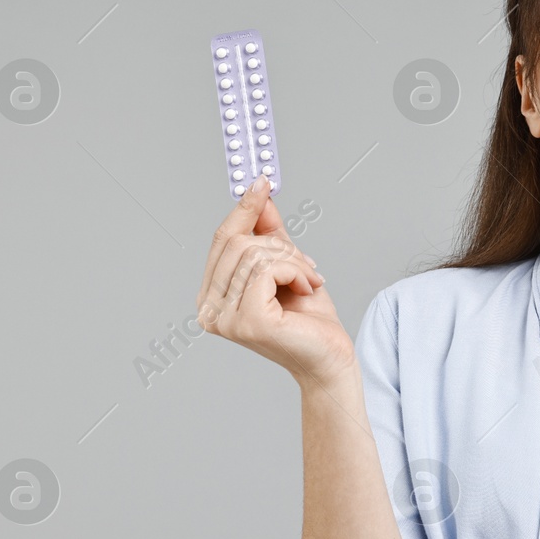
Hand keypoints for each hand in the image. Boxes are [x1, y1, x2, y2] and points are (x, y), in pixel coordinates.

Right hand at [196, 175, 355, 386]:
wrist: (330, 357)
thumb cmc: (309, 319)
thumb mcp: (287, 265)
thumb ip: (268, 233)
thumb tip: (258, 194)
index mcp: (212, 297)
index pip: (221, 241)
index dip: (242, 209)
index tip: (262, 181)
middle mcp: (209, 311)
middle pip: (237, 243)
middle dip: (280, 246)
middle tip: (305, 265)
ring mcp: (225, 319)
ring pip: (255, 253)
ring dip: (293, 261)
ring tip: (308, 281)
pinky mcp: (249, 322)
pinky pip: (268, 270)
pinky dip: (296, 272)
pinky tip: (306, 290)